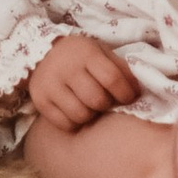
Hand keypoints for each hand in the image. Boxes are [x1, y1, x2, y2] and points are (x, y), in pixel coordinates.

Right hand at [26, 33, 141, 131]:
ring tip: (90, 106)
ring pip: (80, 115)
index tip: (128, 98)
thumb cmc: (81, 56)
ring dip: (90, 115)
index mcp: (86, 53)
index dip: (125, 93)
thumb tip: (137, 92)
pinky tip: (75, 110)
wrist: (43, 52)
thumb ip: (121, 69)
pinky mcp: (40, 100)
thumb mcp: (102, 53)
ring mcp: (50, 85)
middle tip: (105, 101)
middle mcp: (66, 68)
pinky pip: (64, 124)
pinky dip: (74, 122)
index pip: (112, 79)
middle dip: (106, 105)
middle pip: (96, 100)